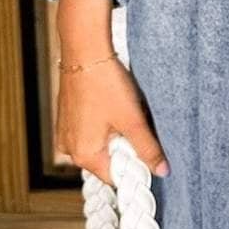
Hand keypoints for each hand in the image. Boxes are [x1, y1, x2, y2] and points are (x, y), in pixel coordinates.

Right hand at [55, 53, 169, 185]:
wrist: (85, 51)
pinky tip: (112, 107)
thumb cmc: (105, 84)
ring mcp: (66, 134)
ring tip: (123, 113)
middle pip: (107, 161)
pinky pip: (90, 132)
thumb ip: (148, 149)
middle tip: (136, 126)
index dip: (135, 167)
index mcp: (83, 155)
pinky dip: (104, 125)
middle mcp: (69, 148)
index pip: (115, 177)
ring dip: (116, 135)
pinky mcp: (67, 119)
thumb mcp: (132, 120)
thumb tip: (161, 170)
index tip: (148, 152)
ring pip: (99, 145)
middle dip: (125, 148)